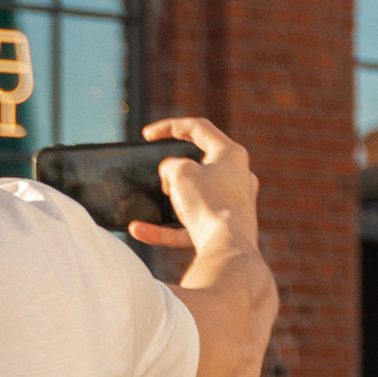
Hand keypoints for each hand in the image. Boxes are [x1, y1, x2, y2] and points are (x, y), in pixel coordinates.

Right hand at [133, 114, 258, 267]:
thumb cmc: (209, 204)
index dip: (169, 127)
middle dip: (174, 168)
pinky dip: (165, 228)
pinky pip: (189, 225)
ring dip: (170, 199)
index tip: (147, 135)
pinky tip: (139, 230)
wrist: (228, 249)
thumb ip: (170, 166)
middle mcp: (237, 176)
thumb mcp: (180, 172)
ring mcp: (232, 205)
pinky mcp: (223, 230)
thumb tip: (171, 177)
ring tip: (152, 202)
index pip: (198, 129)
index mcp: (231, 154)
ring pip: (194, 196)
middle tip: (158, 172)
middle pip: (199, 163)